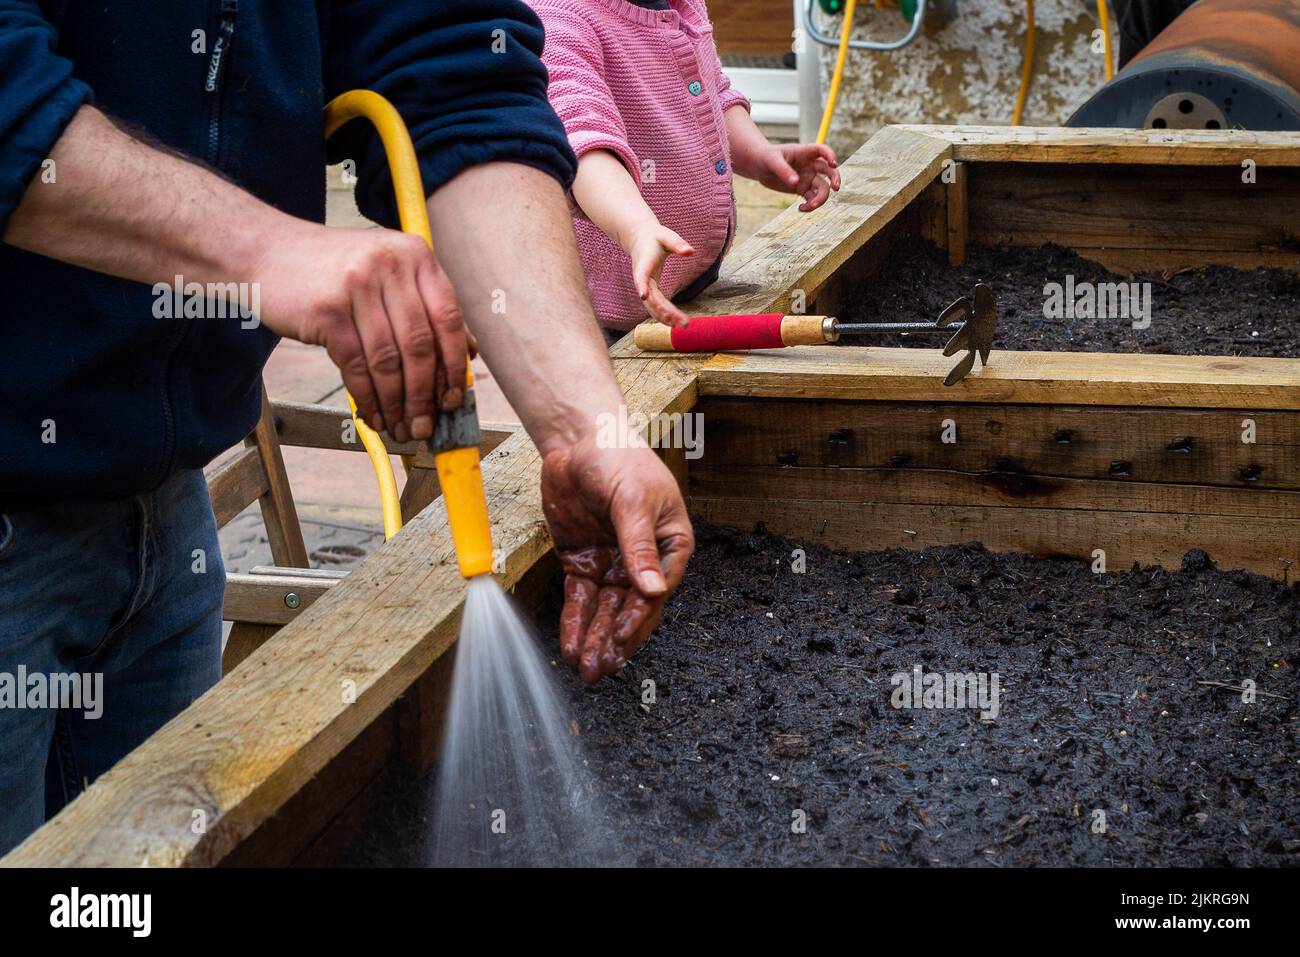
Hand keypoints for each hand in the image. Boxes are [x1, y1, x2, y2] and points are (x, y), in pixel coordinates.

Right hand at [252, 223, 467, 443]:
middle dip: (425, 395)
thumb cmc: (332, 269)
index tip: (453, 398)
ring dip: (397, 404)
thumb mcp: (386, 273)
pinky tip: (372, 415)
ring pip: (389, 361)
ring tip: (400, 427)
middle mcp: (390, 265)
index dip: (454, 365)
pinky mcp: (327, 310)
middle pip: (420, 345)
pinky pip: (356, 366)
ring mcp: (357, 285)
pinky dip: (368, 398)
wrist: (265, 250)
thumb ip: (426, 306)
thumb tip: (469, 353)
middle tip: (425, 425)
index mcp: (415, 255)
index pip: (449, 318)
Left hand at [540, 435, 693, 683]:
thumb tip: (653, 591)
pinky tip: (570, 646)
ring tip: (585, 669)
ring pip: (604, 611)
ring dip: (595, 639)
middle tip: (601, 670)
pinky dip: (574, 622)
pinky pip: (580, 598)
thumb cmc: (619, 459)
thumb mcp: (633, 500)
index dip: (639, 618)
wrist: (579, 439)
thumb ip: (639, 546)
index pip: (656, 590)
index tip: (621, 638)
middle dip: (615, 641)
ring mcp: (612, 563)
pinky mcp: (582, 561)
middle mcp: (643, 560)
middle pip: (630, 609)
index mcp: (670, 545)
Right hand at [626, 222, 693, 326]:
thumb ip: (677, 244)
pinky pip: (654, 306)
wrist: (640, 239)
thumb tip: (690, 251)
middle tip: (682, 322)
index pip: (640, 276)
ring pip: (652, 306)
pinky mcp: (649, 290)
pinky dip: (663, 315)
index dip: (641, 285)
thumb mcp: (666, 236)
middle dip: (665, 311)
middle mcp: (641, 279)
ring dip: (665, 317)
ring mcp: (644, 287)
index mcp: (643, 264)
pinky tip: (675, 323)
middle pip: (651, 299)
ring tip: (682, 325)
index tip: (643, 295)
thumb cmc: (655, 237)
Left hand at [752, 143, 840, 211]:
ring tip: (809, 206)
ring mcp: (808, 178)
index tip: (833, 163)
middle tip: (836, 188)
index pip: (822, 150)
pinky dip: (810, 206)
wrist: (759, 166)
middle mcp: (810, 165)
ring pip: (822, 188)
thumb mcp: (773, 161)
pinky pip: (812, 199)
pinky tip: (801, 208)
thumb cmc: (767, 157)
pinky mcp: (802, 189)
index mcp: (805, 152)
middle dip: (835, 178)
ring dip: (820, 198)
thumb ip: (784, 171)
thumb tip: (796, 183)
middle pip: (829, 170)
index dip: (830, 155)